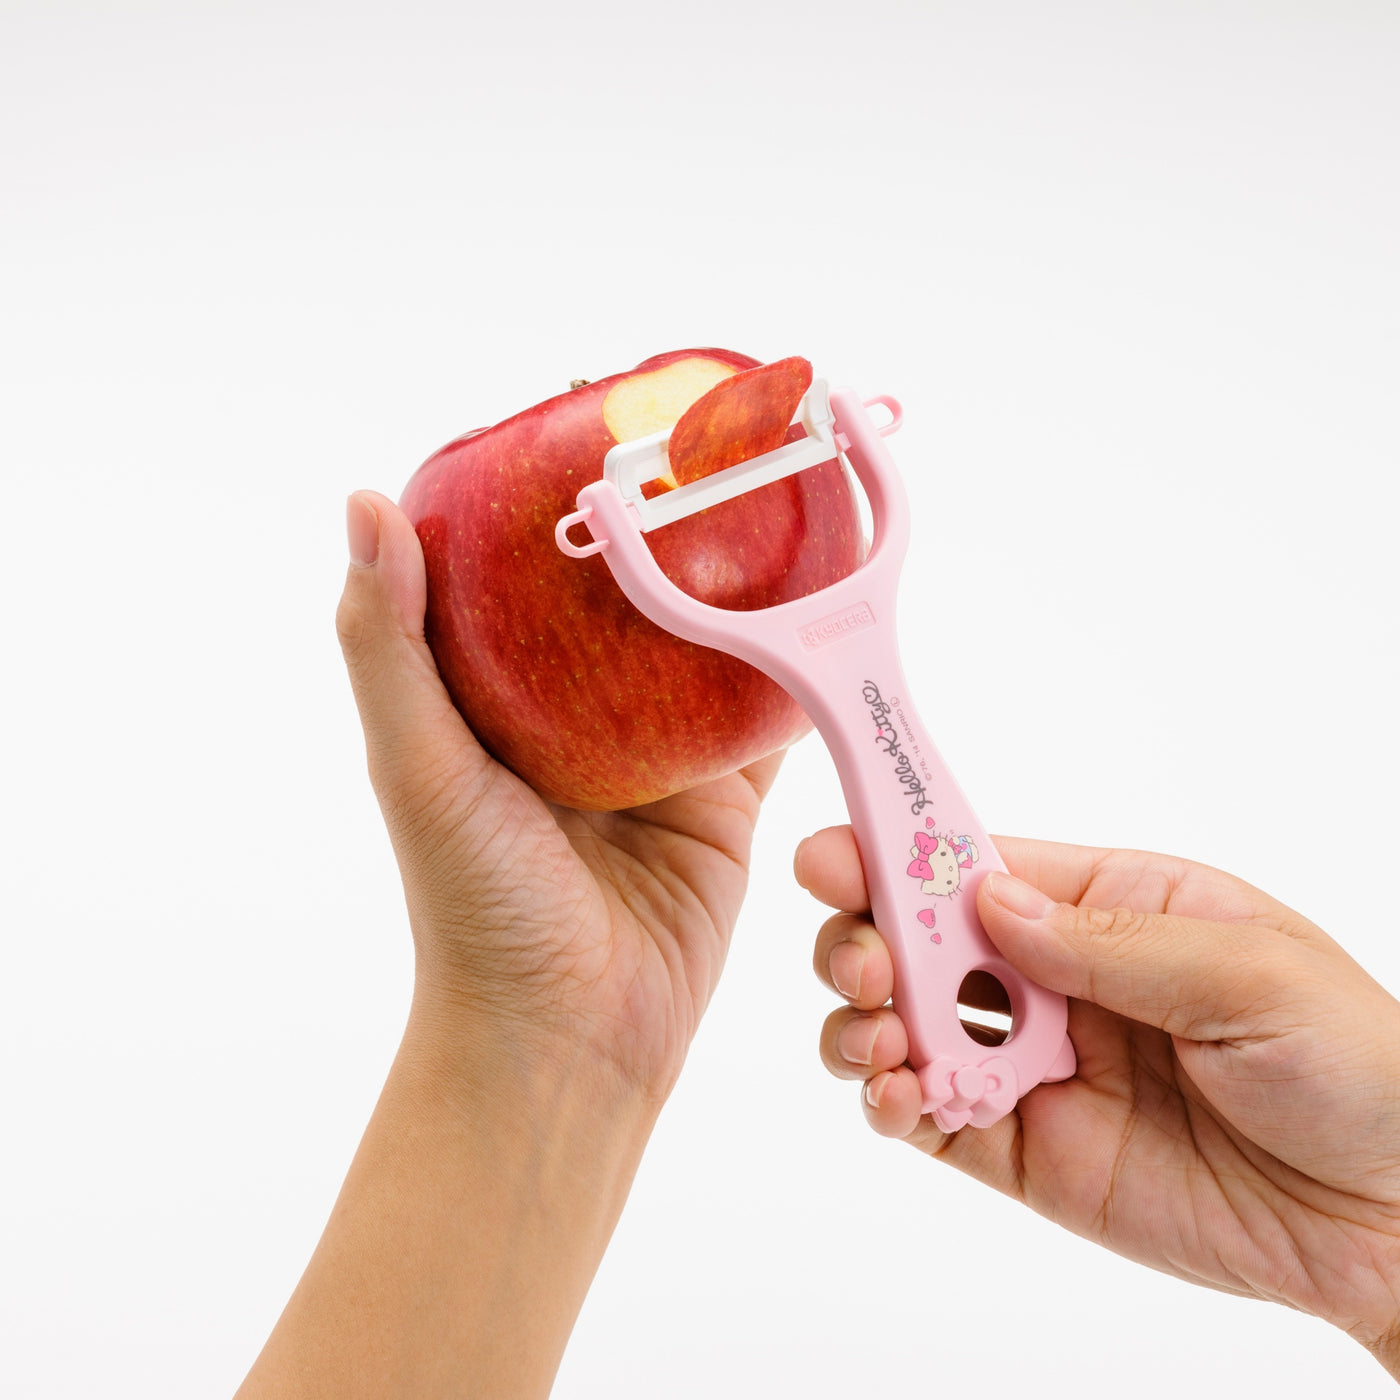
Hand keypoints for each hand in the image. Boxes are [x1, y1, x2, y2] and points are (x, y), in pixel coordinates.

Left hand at [239, 491, 781, 1399]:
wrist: (566, 1045)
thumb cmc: (476, 912)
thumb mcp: (420, 769)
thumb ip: (389, 649)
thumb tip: (365, 502)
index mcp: (500, 696)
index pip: (525, 569)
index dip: (554, 494)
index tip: (593, 414)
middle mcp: (579, 716)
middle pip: (629, 598)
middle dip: (669, 526)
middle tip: (711, 444)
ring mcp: (656, 754)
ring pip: (709, 646)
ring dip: (744, 588)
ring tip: (783, 502)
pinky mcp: (723, 798)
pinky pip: (768, 717)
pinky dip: (799, 669)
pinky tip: (832, 609)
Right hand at [797, 827, 1399, 1374]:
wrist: (1396, 1222)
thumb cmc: (1355, 1064)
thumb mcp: (1253, 974)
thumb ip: (1114, 944)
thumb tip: (992, 905)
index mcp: (1107, 906)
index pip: (978, 862)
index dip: (898, 851)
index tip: (832, 855)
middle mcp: (1054, 977)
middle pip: (920, 938)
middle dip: (869, 939)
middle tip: (870, 966)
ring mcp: (1034, 1063)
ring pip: (907, 1023)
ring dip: (863, 1020)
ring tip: (877, 1040)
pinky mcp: (1024, 1149)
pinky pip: (931, 1118)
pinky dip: (891, 1103)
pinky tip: (896, 1098)